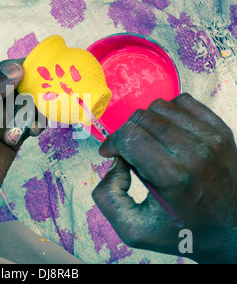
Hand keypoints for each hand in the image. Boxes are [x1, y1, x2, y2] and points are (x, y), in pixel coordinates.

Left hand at [0, 59, 42, 262]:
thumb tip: (16, 69)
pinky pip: (28, 124)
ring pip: (25, 106)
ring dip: (33, 112)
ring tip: (35, 124)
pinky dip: (33, 126)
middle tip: (48, 95)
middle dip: (31, 91)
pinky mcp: (11, 138)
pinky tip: (33, 133)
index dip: (19, 68)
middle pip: (16, 88)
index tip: (42, 67)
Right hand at [92, 93, 236, 263]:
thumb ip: (107, 197)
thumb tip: (115, 162)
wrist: (229, 231)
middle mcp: (194, 152)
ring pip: (160, 106)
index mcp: (173, 176)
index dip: (112, 142)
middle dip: (127, 133)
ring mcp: (211, 138)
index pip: (129, 136)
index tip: (111, 153)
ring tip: (150, 143)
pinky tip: (168, 133)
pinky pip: (183, 102)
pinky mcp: (221, 131)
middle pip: (142, 118)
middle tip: (130, 152)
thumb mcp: (133, 230)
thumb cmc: (182, 230)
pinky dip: (169, 113)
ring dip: (147, 122)